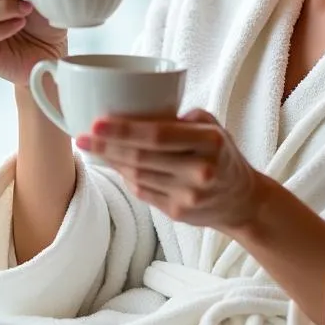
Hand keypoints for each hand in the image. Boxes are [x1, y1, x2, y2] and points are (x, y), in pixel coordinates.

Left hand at [76, 109, 259, 231]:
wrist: (243, 200)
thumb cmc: (222, 155)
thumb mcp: (213, 128)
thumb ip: (181, 119)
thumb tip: (136, 111)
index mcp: (209, 142)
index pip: (158, 135)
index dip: (124, 130)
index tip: (96, 122)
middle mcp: (200, 170)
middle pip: (142, 157)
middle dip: (106, 146)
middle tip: (81, 135)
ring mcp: (188, 195)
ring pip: (137, 176)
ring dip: (112, 161)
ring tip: (93, 147)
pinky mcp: (177, 213)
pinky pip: (142, 192)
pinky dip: (125, 176)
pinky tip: (115, 164)